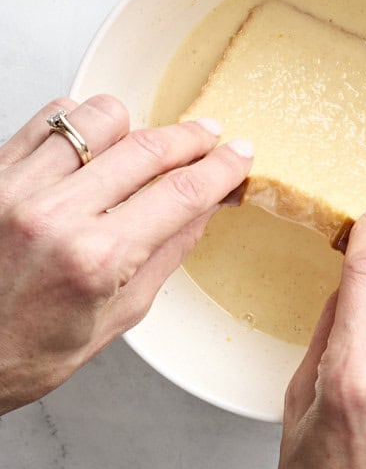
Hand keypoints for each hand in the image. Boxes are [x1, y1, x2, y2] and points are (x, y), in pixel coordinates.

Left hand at [0, 95, 253, 412]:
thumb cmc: (23, 352)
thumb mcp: (117, 316)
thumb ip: (166, 253)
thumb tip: (206, 206)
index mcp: (96, 259)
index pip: (182, 193)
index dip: (222, 168)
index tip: (239, 155)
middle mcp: (54, 215)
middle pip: (149, 147)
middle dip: (192, 137)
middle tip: (210, 137)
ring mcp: (15, 188)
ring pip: (99, 117)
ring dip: (133, 127)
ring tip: (138, 147)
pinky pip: (48, 119)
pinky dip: (78, 124)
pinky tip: (89, 147)